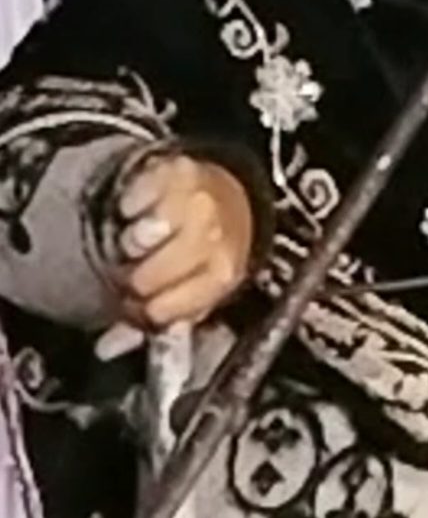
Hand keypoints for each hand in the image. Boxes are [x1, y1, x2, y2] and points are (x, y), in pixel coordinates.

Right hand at [107, 154, 253, 329]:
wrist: (230, 200)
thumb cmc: (209, 254)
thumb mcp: (197, 293)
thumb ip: (156, 324)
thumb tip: (108, 346)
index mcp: (221, 275)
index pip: (163, 310)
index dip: (143, 312)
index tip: (139, 304)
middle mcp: (214, 237)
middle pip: (149, 275)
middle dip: (136, 279)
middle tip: (137, 272)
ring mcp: (197, 201)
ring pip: (142, 235)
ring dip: (133, 242)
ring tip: (140, 242)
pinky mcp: (176, 171)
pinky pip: (132, 198)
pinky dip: (129, 206)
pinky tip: (141, 212)